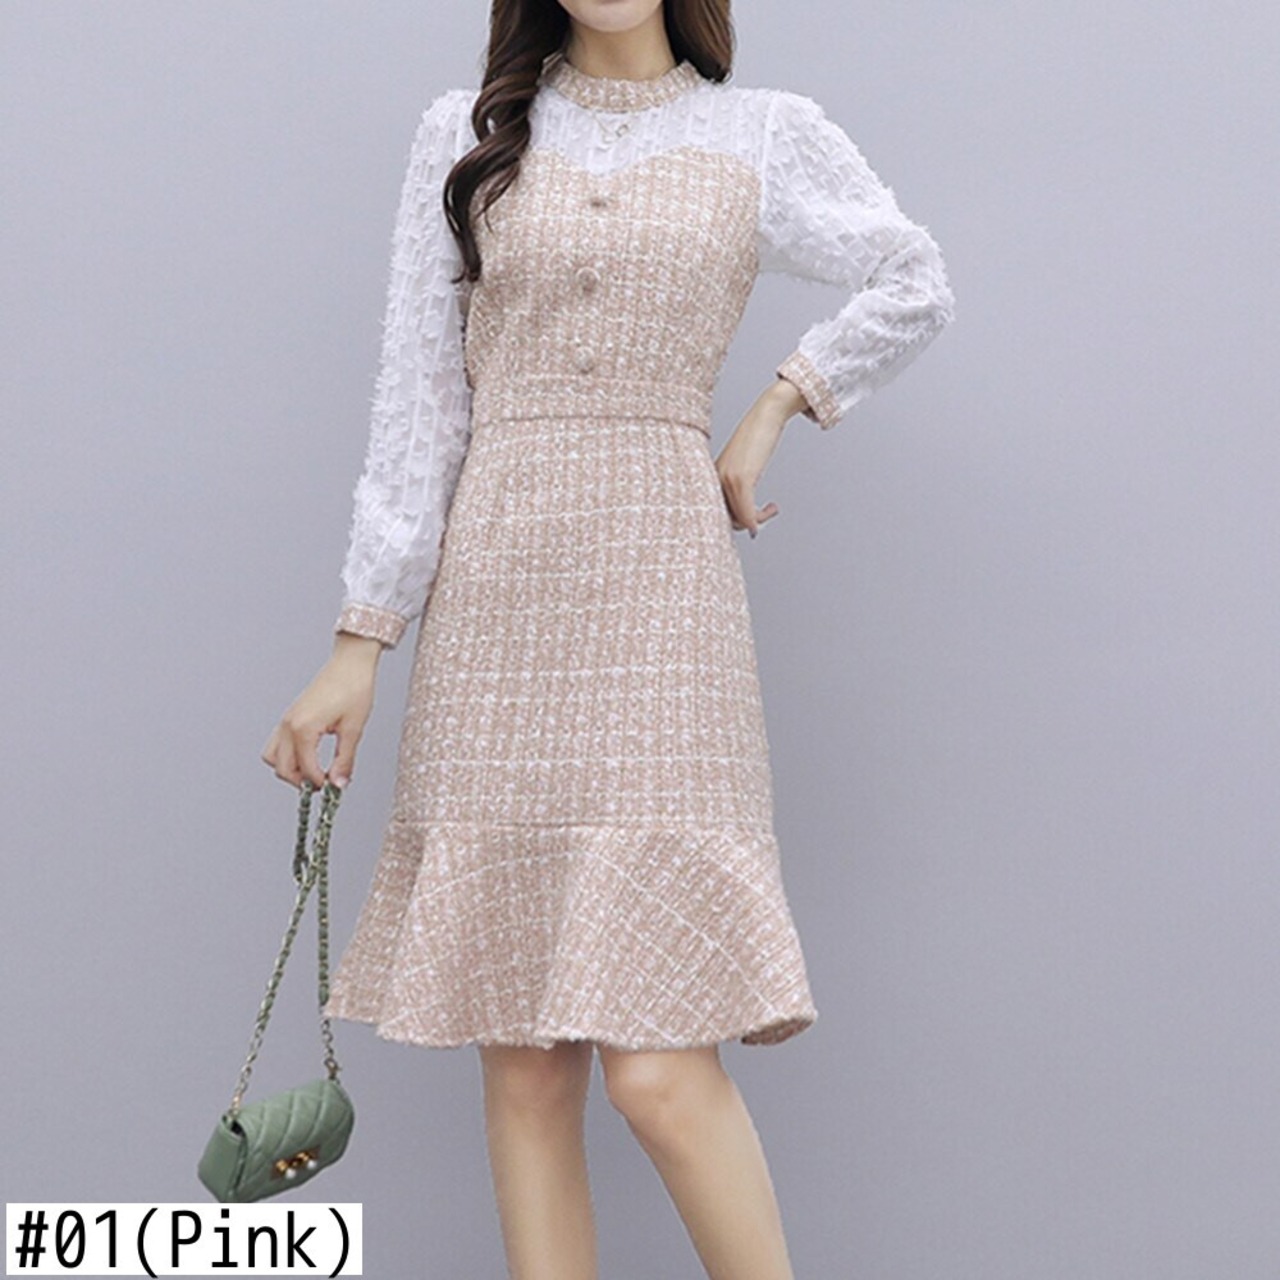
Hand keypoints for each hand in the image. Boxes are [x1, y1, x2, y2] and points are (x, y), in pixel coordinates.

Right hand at [261, 633, 381, 789]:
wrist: (350, 664)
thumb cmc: (353, 688)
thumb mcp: (353, 729)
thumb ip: (344, 760)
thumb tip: (339, 783)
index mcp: (303, 728)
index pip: (306, 769)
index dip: (321, 783)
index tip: (335, 787)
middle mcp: (289, 724)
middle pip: (282, 768)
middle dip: (301, 782)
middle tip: (324, 784)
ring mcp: (286, 719)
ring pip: (273, 757)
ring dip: (289, 769)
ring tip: (313, 771)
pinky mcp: (290, 716)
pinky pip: (277, 743)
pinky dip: (288, 754)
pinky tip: (309, 755)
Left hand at [715, 376, 806, 536]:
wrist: (766, 415)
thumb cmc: (756, 437)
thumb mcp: (742, 465)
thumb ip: (737, 485)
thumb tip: (744, 514)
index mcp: (712, 476)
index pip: (717, 512)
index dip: (735, 521)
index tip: (751, 520)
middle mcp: (715, 478)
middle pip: (728, 518)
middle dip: (748, 522)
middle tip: (766, 513)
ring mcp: (727, 480)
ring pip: (739, 518)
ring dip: (758, 519)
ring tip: (771, 509)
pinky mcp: (740, 479)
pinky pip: (747, 512)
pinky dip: (758, 519)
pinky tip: (771, 510)